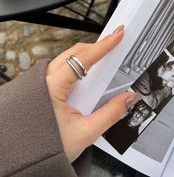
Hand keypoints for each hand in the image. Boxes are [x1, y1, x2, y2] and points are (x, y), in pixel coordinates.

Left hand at [46, 26, 138, 162]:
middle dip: (97, 46)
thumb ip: (110, 114)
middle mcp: (45, 78)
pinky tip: (89, 70)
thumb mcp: (85, 132)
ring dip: (87, 55)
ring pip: (68, 58)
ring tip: (105, 54)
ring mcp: (43, 80)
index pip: (83, 58)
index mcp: (53, 86)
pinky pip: (63, 67)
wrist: (26, 158)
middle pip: (76, 52)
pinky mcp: (43, 85)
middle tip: (115, 41)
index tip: (117, 35)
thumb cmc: (47, 147)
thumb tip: (128, 99)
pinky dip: (79, 64)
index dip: (103, 46)